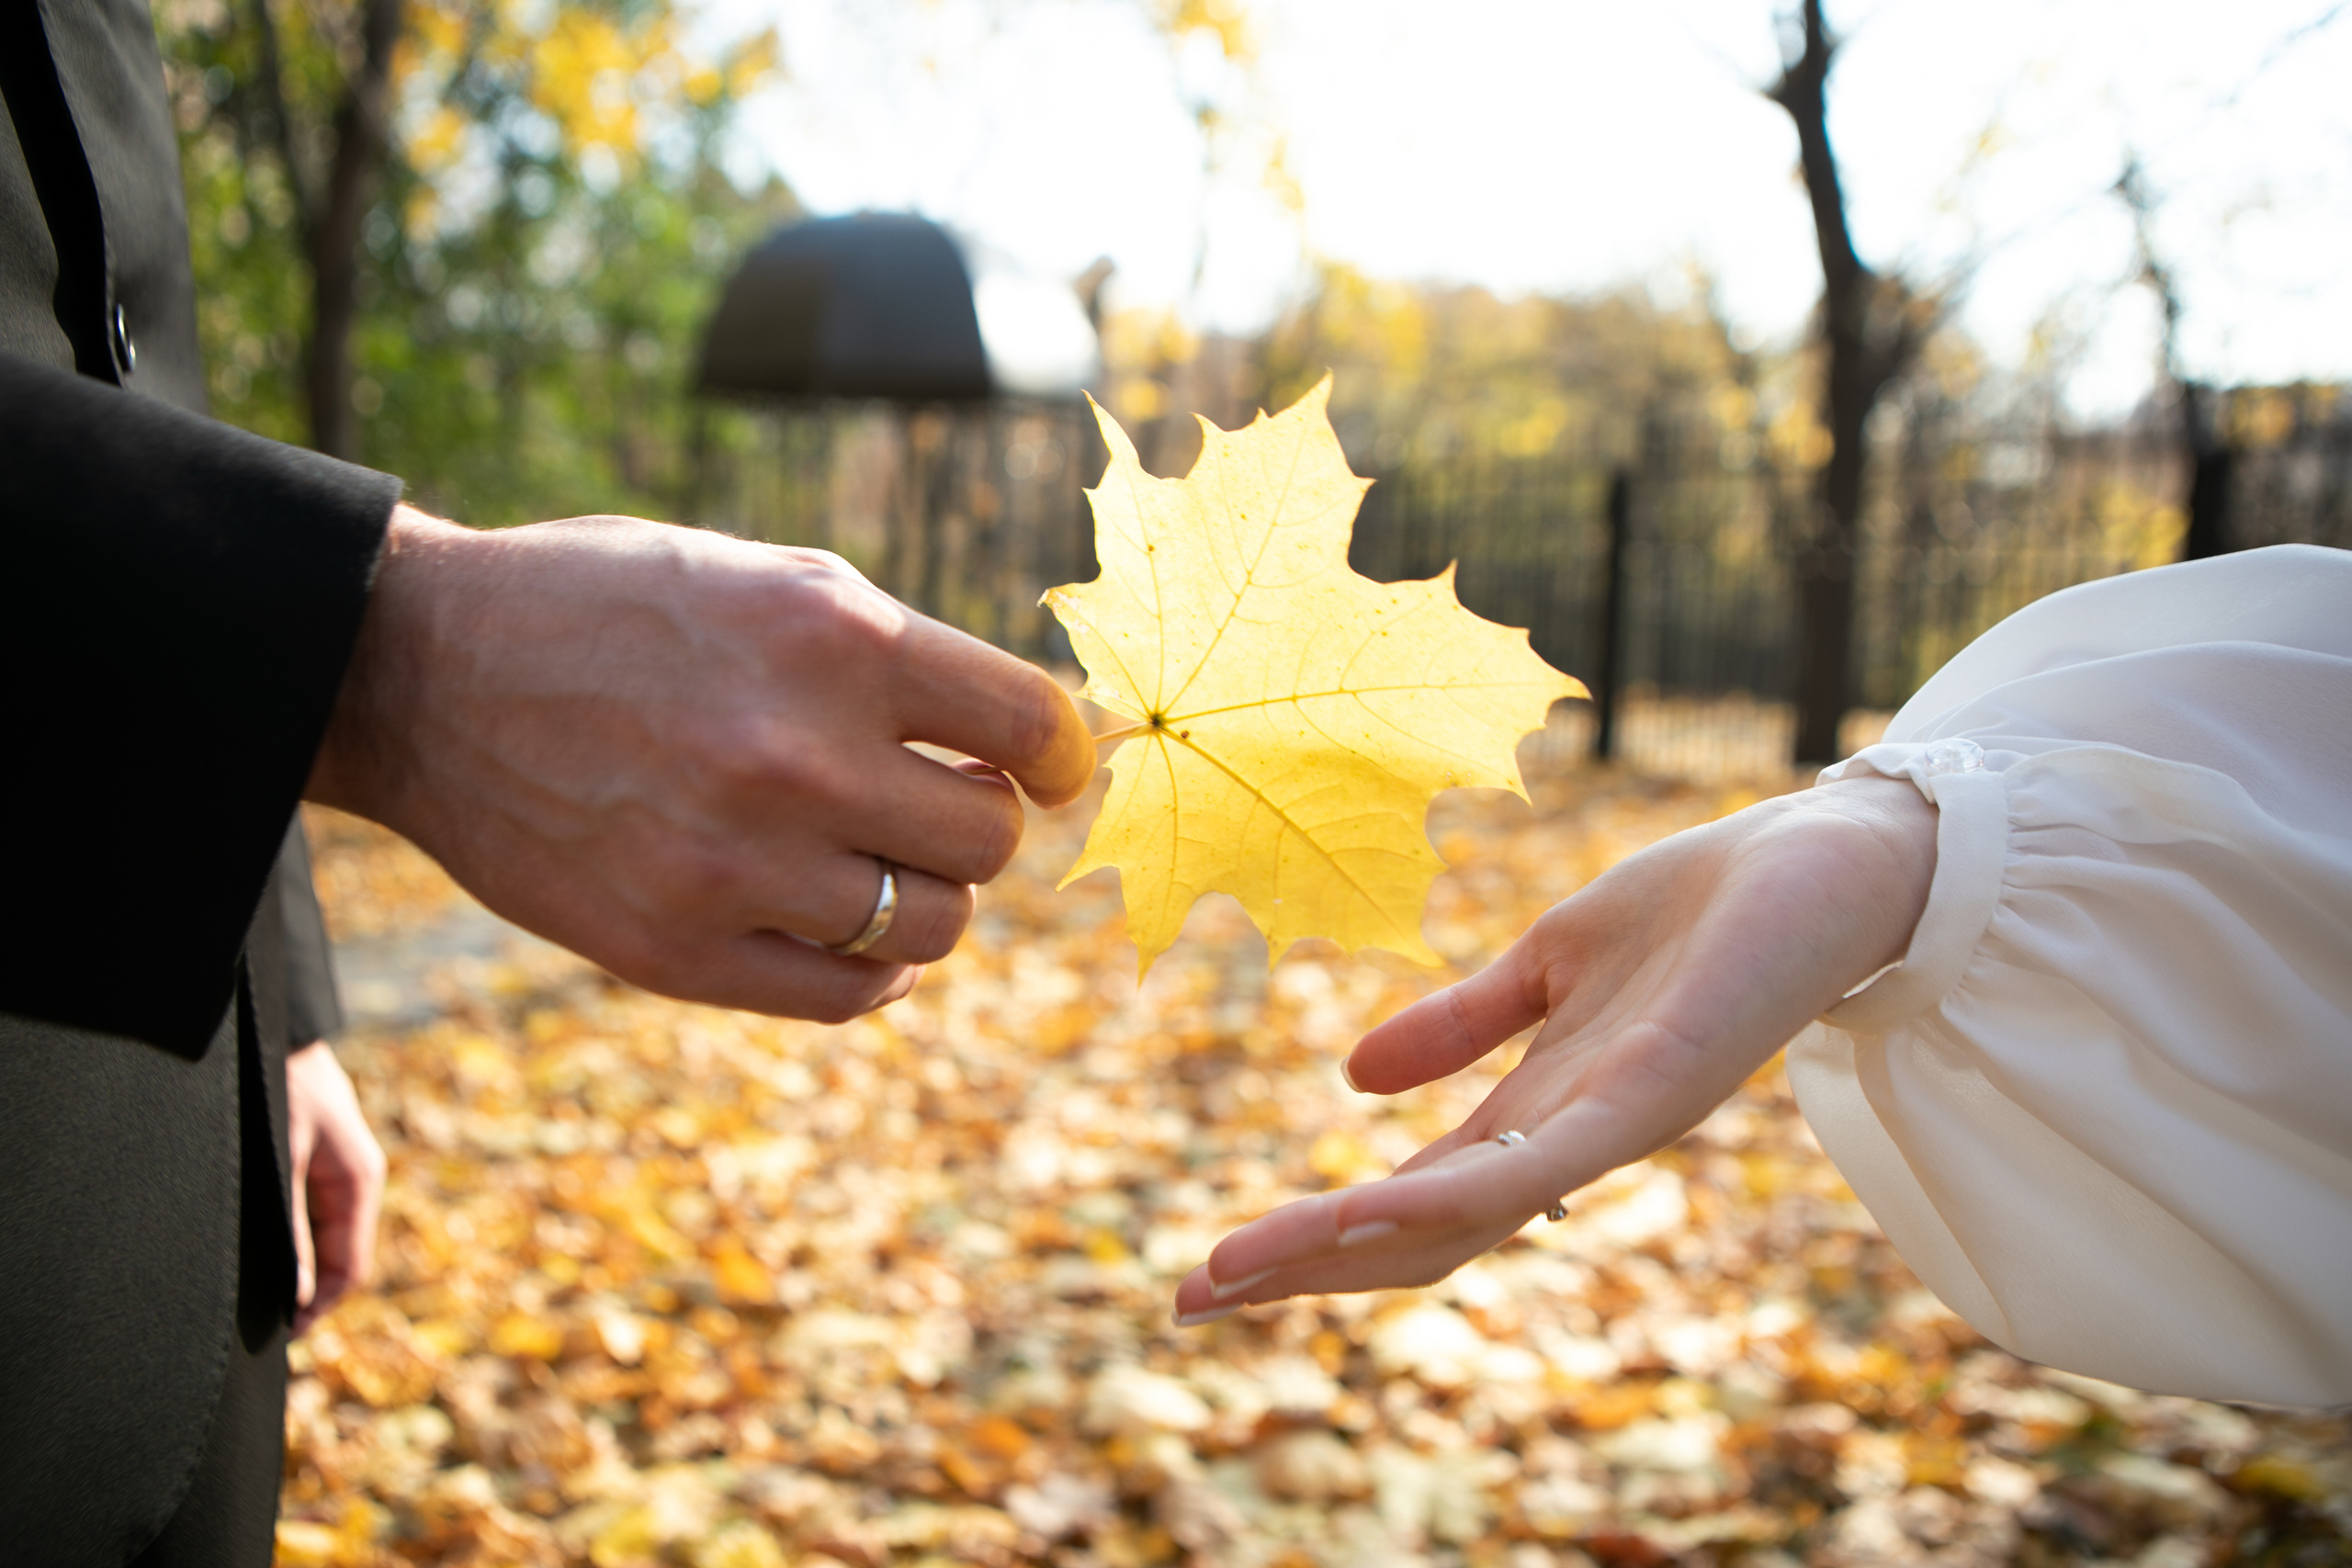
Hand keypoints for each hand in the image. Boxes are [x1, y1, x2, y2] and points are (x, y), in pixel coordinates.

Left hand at [285, 1041, 386, 1333]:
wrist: (278, 1031)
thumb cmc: (281, 1088)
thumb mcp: (282, 1162)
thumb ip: (291, 1229)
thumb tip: (297, 1294)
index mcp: (359, 1182)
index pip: (350, 1268)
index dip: (320, 1307)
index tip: (284, 1335)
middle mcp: (357, 1181)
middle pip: (342, 1257)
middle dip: (311, 1294)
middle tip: (266, 1325)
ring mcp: (341, 1172)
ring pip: (329, 1239)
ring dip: (303, 1268)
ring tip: (261, 1296)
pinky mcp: (321, 1162)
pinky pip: (316, 1216)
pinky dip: (297, 1242)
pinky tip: (267, 1254)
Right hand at [308, 507, 1095, 1021]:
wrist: (424, 673)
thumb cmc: (611, 607)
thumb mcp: (765, 576)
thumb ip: (894, 652)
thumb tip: (1017, 740)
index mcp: (830, 636)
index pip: (1026, 724)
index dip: (1057, 754)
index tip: (1045, 767)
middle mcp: (795, 754)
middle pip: (990, 840)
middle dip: (979, 822)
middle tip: (932, 801)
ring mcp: (735, 865)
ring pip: (933, 927)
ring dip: (927, 896)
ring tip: (880, 859)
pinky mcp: (676, 951)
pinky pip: (851, 995)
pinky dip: (879, 971)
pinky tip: (855, 929)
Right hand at [1171, 776, 1937, 1321]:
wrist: (1831, 861)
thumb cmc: (1706, 911)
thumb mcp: (1550, 963)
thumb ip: (1463, 1025)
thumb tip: (1352, 1079)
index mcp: (1538, 1111)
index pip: (1406, 1198)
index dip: (1308, 1237)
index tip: (1210, 1273)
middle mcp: (1568, 1142)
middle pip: (1415, 1235)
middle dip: (1299, 1271)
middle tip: (1188, 1305)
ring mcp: (1609, 1128)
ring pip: (1456, 1219)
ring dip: (1338, 1251)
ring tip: (1237, 1274)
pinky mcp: (1654, 1093)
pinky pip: (1536, 1166)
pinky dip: (1442, 1197)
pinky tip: (1357, 1210)